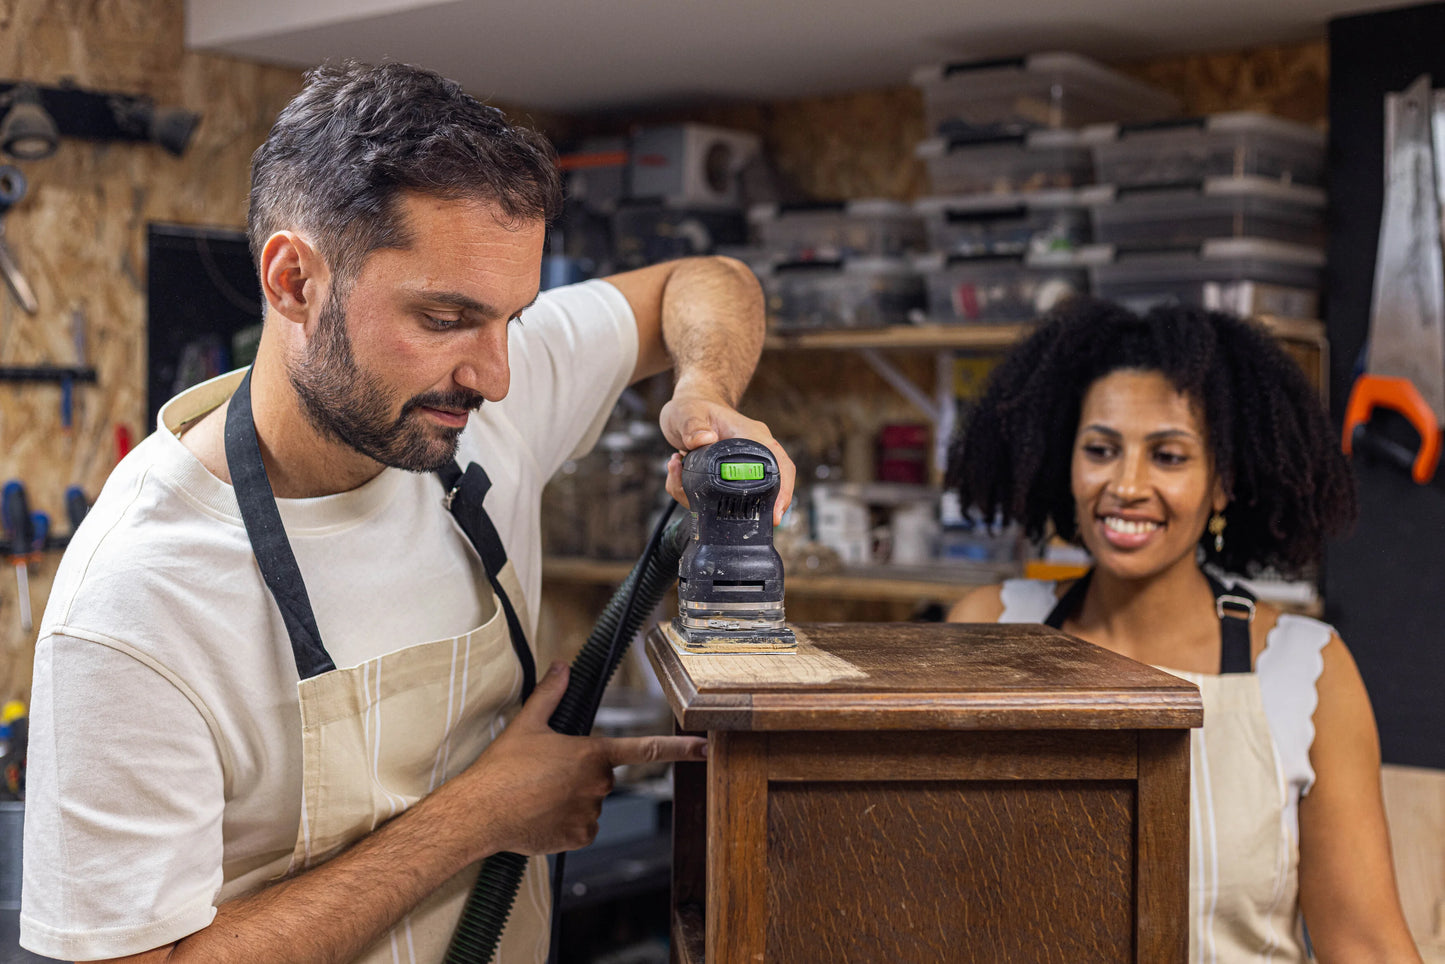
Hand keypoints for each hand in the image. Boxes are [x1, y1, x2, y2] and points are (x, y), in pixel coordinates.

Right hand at [456, 663, 706, 857]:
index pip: (645, 749)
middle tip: (545, 776)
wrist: (480, 812)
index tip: (705, 748)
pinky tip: (541, 817)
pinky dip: (565, 824)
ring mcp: (591, 813)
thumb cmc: (502, 769)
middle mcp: (599, 784)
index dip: (679, 747)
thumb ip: (550, 694)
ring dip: (572, 801)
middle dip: (581, 775)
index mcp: (593, 753)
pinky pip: (582, 829)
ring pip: (591, 804)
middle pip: (602, 777)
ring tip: (537, 797)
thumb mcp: (527, 724)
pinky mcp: (580, 837)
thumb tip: (561, 666)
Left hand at [659, 390, 795, 524]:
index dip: (783, 488)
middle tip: (738, 522)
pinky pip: (716, 495)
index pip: (777, 462)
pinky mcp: (724, 477)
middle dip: (752, 508)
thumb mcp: (686, 412)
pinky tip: (677, 474)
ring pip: (737, 496)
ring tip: (680, 479)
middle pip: (767, 486)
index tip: (775, 512)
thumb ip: (692, 425)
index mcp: (751, 435)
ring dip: (707, 500)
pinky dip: (693, 494)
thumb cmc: (692, 406)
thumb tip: (703, 440)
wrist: (687, 408)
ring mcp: (738, 466)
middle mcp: (750, 452)